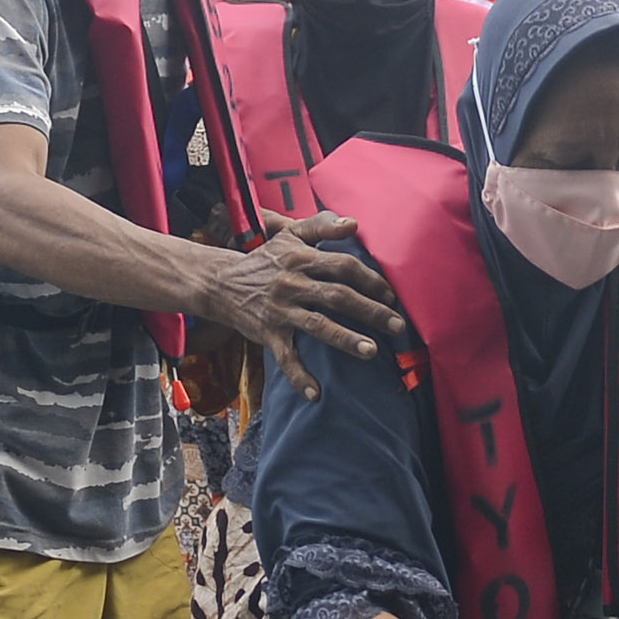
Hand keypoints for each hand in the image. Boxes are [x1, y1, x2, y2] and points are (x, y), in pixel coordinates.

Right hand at [205, 213, 402, 400]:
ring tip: (372, 352)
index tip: (390, 295)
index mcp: (301, 259)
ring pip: (318, 325)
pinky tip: (316, 394)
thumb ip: (321, 228)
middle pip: (337, 296)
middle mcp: (293, 284)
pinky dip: (299, 377)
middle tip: (397, 326)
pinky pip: (285, 358)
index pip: (343, 267)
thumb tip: (353, 224)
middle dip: (370, 311)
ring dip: (345, 339)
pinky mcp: (268, 333)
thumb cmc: (263, 260)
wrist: (221, 283)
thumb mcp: (288, 236)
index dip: (370, 280)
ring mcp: (280, 310)